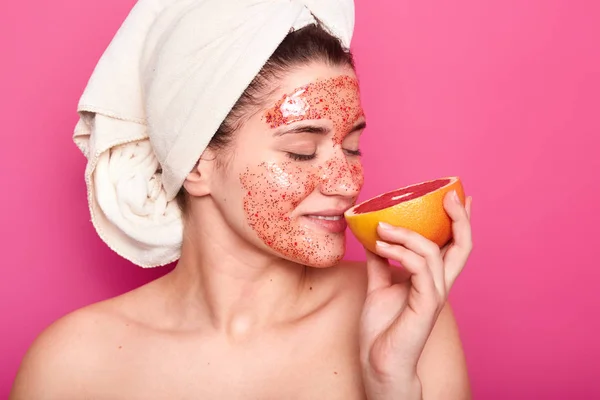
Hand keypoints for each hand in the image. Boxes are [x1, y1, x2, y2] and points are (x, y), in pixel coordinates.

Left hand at [359, 191, 472, 399]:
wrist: (378, 362)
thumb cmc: (382, 328)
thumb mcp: (378, 285)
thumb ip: (380, 261)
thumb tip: (372, 237)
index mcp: (430, 279)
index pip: (452, 246)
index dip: (458, 222)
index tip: (456, 197)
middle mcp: (438, 284)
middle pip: (462, 245)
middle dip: (459, 217)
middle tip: (449, 195)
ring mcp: (435, 294)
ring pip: (432, 251)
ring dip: (405, 233)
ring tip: (381, 227)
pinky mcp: (426, 304)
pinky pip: (419, 268)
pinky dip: (400, 251)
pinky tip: (381, 245)